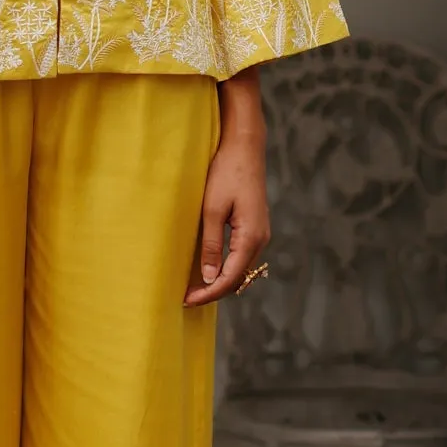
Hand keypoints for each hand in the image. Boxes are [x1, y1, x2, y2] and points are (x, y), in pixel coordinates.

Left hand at [186, 68, 269, 306]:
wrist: (244, 146)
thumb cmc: (225, 173)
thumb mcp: (212, 209)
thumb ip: (212, 245)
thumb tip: (210, 279)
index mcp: (251, 237)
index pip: (230, 278)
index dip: (208, 293)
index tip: (187, 301)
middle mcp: (260, 239)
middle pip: (238, 278)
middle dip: (213, 291)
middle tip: (186, 299)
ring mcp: (259, 233)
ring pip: (240, 268)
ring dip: (220, 281)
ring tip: (195, 288)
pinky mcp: (254, 226)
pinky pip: (241, 256)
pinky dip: (226, 267)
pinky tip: (209, 268)